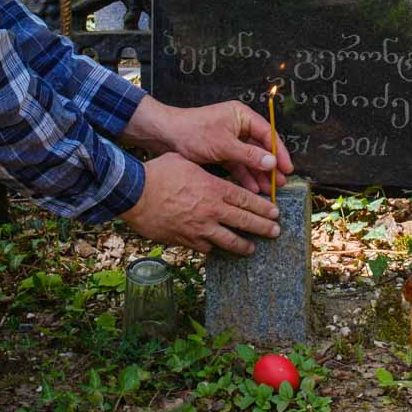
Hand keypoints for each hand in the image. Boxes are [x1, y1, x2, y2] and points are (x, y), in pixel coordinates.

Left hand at [122, 96, 294, 195]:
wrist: (165, 137)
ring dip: (259, 174)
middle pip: (261, 147)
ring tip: (269, 190)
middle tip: (281, 183)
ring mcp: (230, 140)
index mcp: (241, 116)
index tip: (287, 168)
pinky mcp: (221, 152)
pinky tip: (253, 189)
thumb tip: (272, 163)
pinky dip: (245, 176)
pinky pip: (238, 165)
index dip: (279, 152)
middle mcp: (238, 126)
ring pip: (250, 158)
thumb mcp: (223, 145)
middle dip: (270, 166)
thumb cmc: (193, 133)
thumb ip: (249, 155)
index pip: (268, 133)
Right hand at [123, 153, 280, 254]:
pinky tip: (217, 249)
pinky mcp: (185, 240)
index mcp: (215, 188)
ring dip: (243, 245)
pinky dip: (213, 248)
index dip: (263, 207)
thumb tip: (208, 173)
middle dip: (263, 228)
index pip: (247, 200)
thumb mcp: (186, 162)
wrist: (135, 194)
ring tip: (252, 248)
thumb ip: (203, 171)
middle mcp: (211, 210)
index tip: (275, 212)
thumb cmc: (159, 173)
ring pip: (229, 241)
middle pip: (244, 221)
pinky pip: (205, 247)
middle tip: (275, 232)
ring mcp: (199, 228)